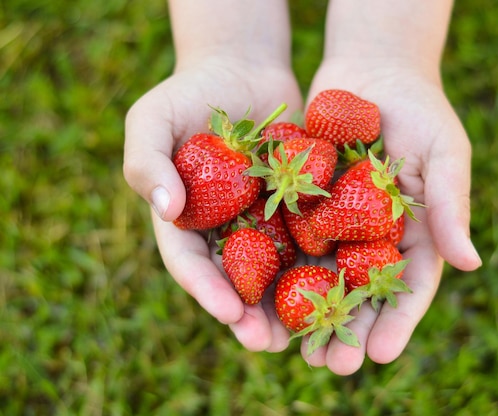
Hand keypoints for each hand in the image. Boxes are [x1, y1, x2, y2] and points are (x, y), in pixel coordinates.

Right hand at [123, 56, 301, 351]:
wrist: (241, 68)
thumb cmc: (188, 93)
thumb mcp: (152, 120)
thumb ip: (147, 163)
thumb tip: (166, 210)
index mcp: (187, 222)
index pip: (191, 264)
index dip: (207, 290)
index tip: (228, 312)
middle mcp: (226, 229)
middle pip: (236, 280)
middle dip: (251, 315)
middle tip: (269, 343)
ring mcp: (263, 220)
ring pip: (277, 270)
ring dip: (290, 305)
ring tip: (306, 334)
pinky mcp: (299, 205)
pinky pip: (311, 235)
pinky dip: (323, 261)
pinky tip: (341, 286)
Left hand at [299, 57, 481, 374]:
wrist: (373, 66)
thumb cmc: (420, 108)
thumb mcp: (444, 154)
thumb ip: (451, 207)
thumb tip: (472, 264)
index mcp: (414, 232)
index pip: (408, 286)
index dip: (397, 322)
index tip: (381, 354)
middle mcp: (374, 235)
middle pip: (362, 293)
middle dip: (350, 330)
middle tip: (333, 366)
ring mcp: (337, 222)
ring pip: (323, 276)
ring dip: (310, 314)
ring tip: (297, 350)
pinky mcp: (304, 203)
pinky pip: (290, 240)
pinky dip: (279, 269)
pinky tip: (263, 297)